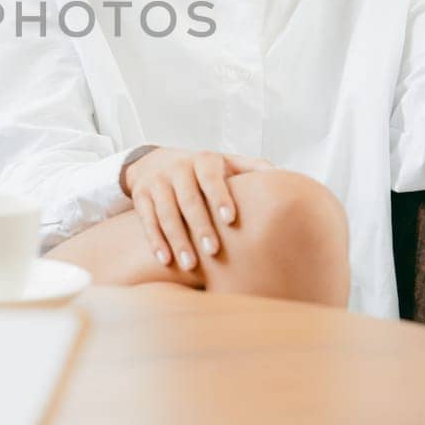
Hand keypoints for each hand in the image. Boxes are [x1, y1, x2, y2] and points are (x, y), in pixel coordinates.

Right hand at [121, 148, 276, 269]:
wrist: (155, 161)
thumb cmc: (202, 170)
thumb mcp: (226, 163)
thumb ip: (252, 168)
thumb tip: (284, 179)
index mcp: (203, 160)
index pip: (211, 176)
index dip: (220, 196)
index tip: (230, 218)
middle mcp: (177, 168)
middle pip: (188, 199)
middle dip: (200, 226)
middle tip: (214, 251)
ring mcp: (157, 182)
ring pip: (165, 213)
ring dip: (177, 239)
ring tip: (189, 264)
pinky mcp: (140, 196)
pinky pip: (147, 220)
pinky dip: (155, 241)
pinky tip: (165, 259)